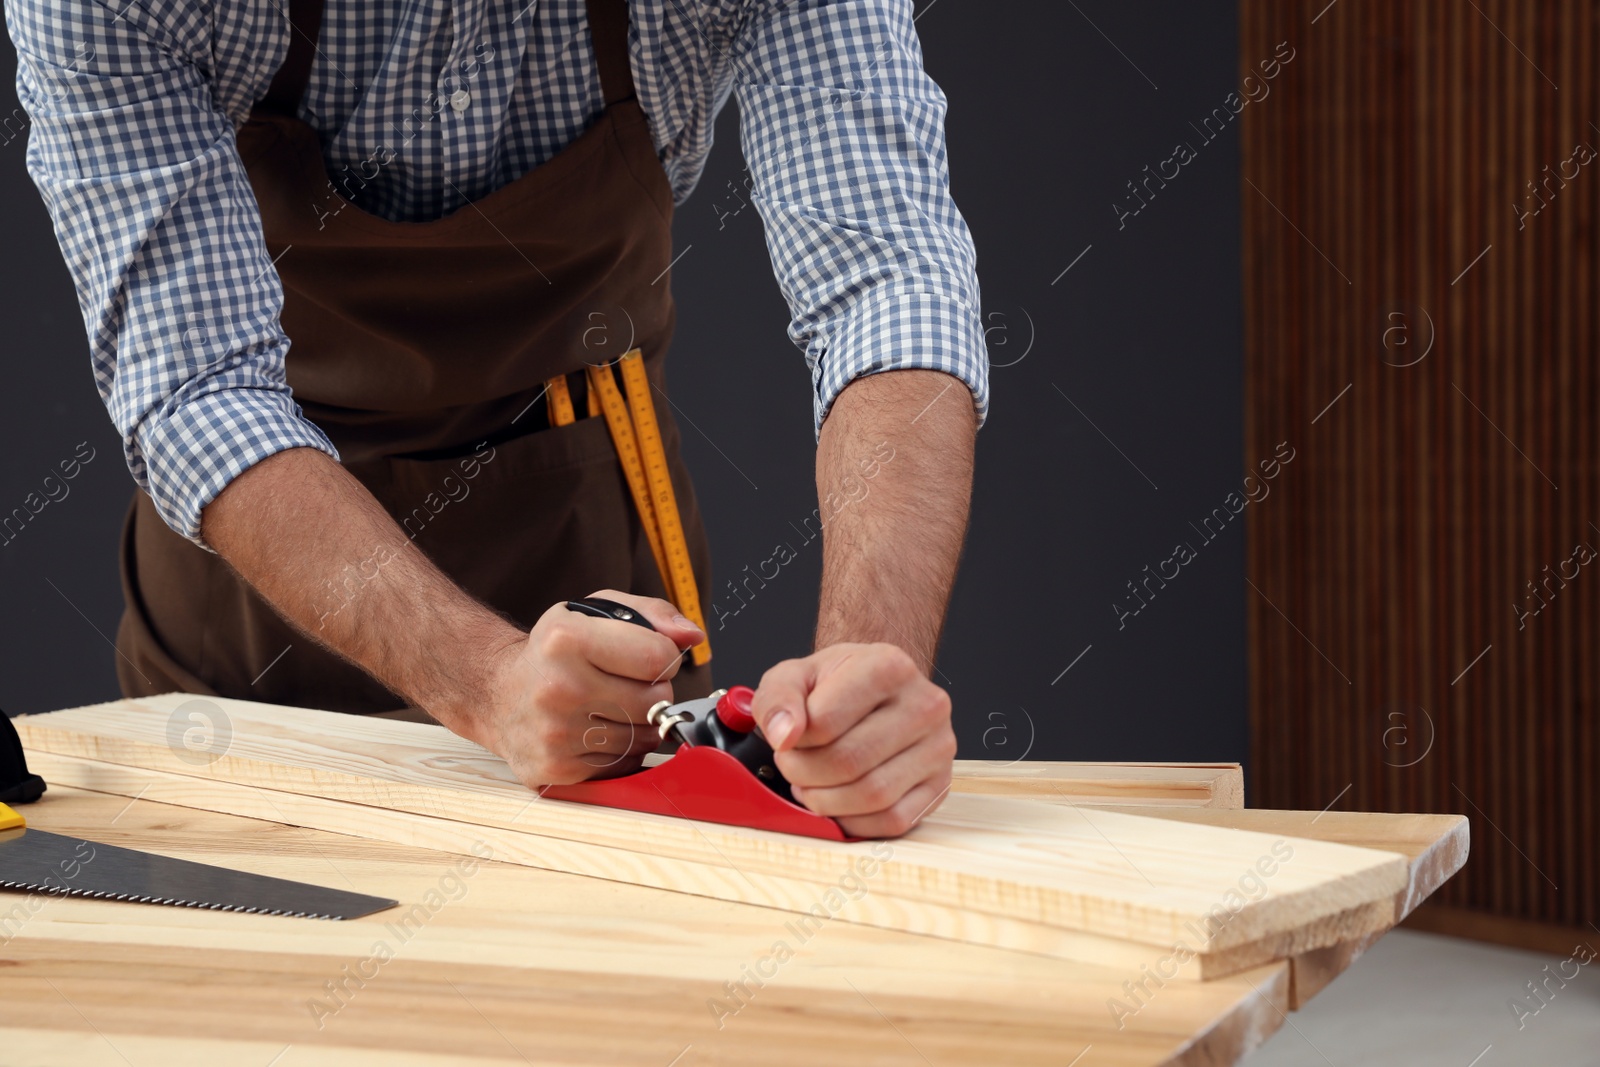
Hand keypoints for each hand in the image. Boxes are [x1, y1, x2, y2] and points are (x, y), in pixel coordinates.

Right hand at [471, 589, 704, 786]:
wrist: (498, 693)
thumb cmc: (556, 652)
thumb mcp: (597, 613)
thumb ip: (653, 615)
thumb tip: (692, 636)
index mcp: (567, 639)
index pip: (657, 657)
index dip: (663, 657)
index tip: (645, 657)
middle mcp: (558, 688)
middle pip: (656, 702)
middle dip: (653, 692)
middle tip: (625, 684)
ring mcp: (556, 734)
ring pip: (644, 738)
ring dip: (639, 724)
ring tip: (608, 706)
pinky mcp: (557, 770)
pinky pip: (623, 765)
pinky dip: (621, 750)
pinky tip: (596, 731)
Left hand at [750, 642, 955, 837]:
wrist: (879, 691)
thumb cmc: (837, 684)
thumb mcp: (796, 676)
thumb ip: (777, 699)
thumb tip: (783, 736)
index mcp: (889, 667)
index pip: (825, 722)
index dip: (793, 741)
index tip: (788, 740)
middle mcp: (924, 704)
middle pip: (848, 762)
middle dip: (805, 773)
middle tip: (793, 766)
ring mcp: (939, 747)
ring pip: (872, 795)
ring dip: (826, 801)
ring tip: (812, 784)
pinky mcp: (941, 785)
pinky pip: (893, 820)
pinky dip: (855, 821)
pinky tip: (839, 802)